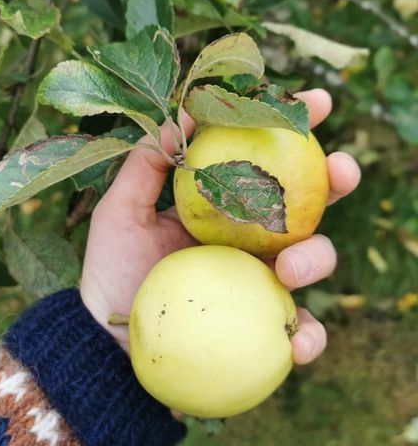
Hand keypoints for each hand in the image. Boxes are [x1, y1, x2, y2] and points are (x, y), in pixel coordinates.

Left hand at [80, 88, 360, 363]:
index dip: (292, 129)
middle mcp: (248, 236)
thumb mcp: (121, 209)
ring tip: (289, 268)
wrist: (106, 336)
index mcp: (222, 205)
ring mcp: (258, 278)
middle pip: (306, 202)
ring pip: (313, 259)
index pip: (263, 159)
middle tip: (341, 168)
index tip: (317, 103)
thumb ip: (148, 163)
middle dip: (335, 179)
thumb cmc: (113, 268)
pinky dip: (308, 336)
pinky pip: (297, 328)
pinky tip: (296, 343)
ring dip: (317, 258)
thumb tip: (181, 114)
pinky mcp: (261, 324)